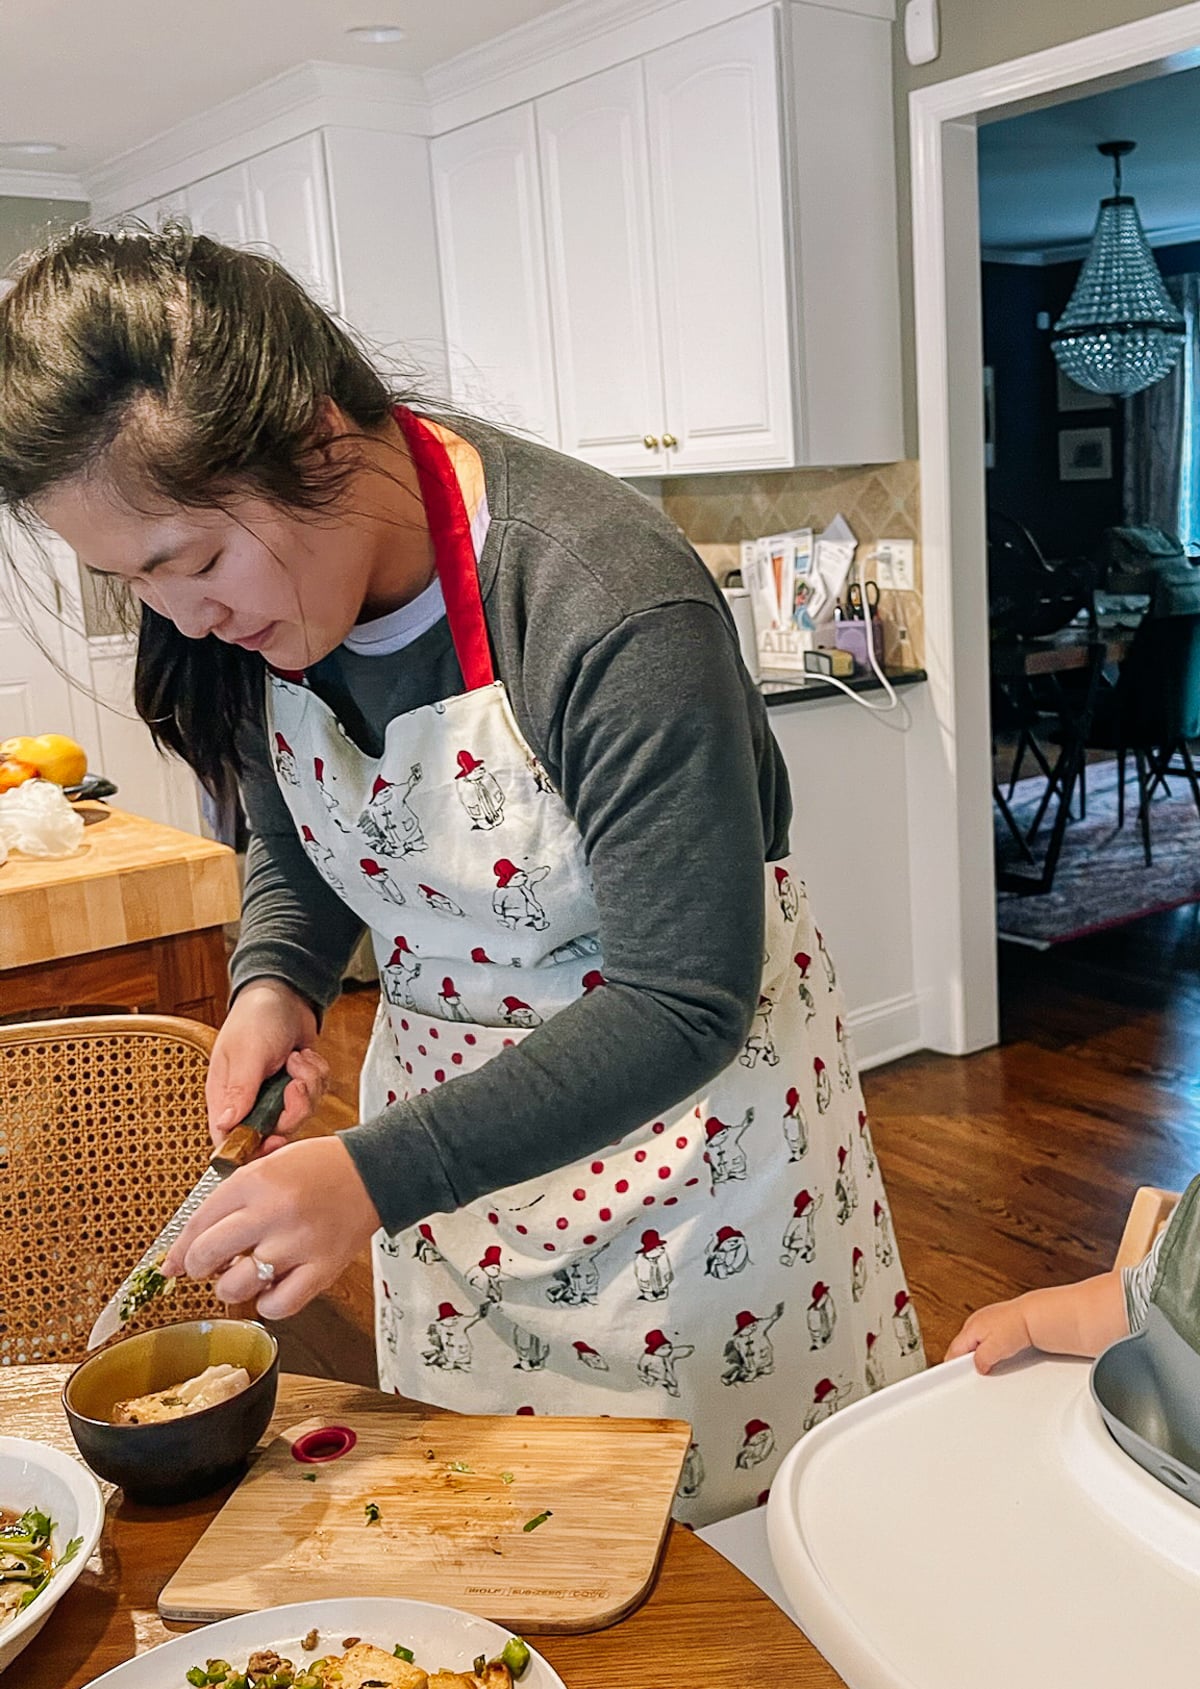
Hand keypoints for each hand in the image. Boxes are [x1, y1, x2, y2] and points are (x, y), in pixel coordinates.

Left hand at [161, 1137, 379, 1318]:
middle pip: (208, 1254)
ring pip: (236, 1285)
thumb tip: (188, 1247)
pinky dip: (267, 1304)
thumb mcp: (266, 1166)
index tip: (173, 1263)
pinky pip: (278, 1305)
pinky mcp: (322, 1268)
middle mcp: (274, 1211)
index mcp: (256, 1180)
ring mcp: (299, 1243)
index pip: (197, 1222)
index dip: (178, 1249)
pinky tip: (271, 1288)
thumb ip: (230, 1201)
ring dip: (230, 1286)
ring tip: (243, 1274)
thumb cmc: (319, 1168)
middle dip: (198, 1266)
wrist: (372, 1171)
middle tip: (205, 1267)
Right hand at [207, 979, 329, 1152]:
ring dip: (308, 1086)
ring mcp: (275, 1096)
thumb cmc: (257, 1017)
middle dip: (293, 1108)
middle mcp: (249, 1101)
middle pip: (274, 1132)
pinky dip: (317, 1076)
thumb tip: (224, 1126)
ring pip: (300, 1116)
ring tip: (297, 1059)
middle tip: (293, 1083)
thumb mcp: (248, 1052)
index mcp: (226, 1097)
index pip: (230, 1140)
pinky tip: (305, 1057)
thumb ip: (239, 1090)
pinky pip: (316, 1098)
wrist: (287, 994)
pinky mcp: (297, 1087)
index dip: (254, 1148)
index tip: (276, 1136)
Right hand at [945, 1296, 1033, 1372]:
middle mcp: (976, 1321)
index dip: (954, 1366)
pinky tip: (1004, 1353)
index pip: (954, 1350)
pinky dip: (994, 1349)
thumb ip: (981, 1360)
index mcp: (970, 1327)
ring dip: (984, 1355)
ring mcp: (987, 1321)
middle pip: (965, 1347)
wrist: (1036, 1316)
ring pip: (978, 1344)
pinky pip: (990, 1340)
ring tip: (997, 1361)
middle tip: (981, 1371)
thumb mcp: (994, 1350)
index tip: (958, 1378)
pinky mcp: (999, 1323)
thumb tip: (977, 1367)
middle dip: (970, 1361)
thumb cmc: (1017, 1327)